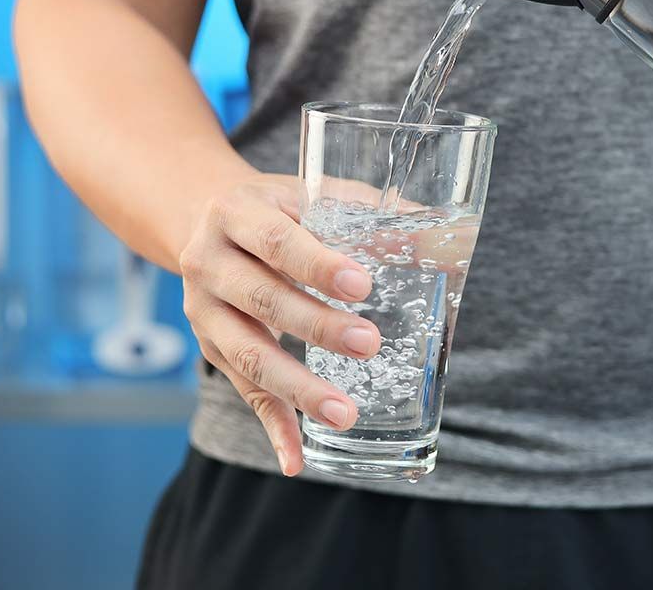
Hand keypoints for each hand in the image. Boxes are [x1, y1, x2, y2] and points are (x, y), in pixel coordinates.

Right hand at [179, 173, 380, 475]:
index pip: (276, 241)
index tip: (363, 286)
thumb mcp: (314, 193)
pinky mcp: (212, 347)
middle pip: (262, 298)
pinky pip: (243, 392)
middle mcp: (208, 261)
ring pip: (248, 354)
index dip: (317, 264)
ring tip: (344, 413)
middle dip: (317, 326)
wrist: (206, 218)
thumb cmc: (281, 206)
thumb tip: (449, 235)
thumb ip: (370, 212)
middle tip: (370, 345)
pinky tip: (296, 460)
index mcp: (236, 212)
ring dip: (297, 388)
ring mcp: (204, 310)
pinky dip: (272, 427)